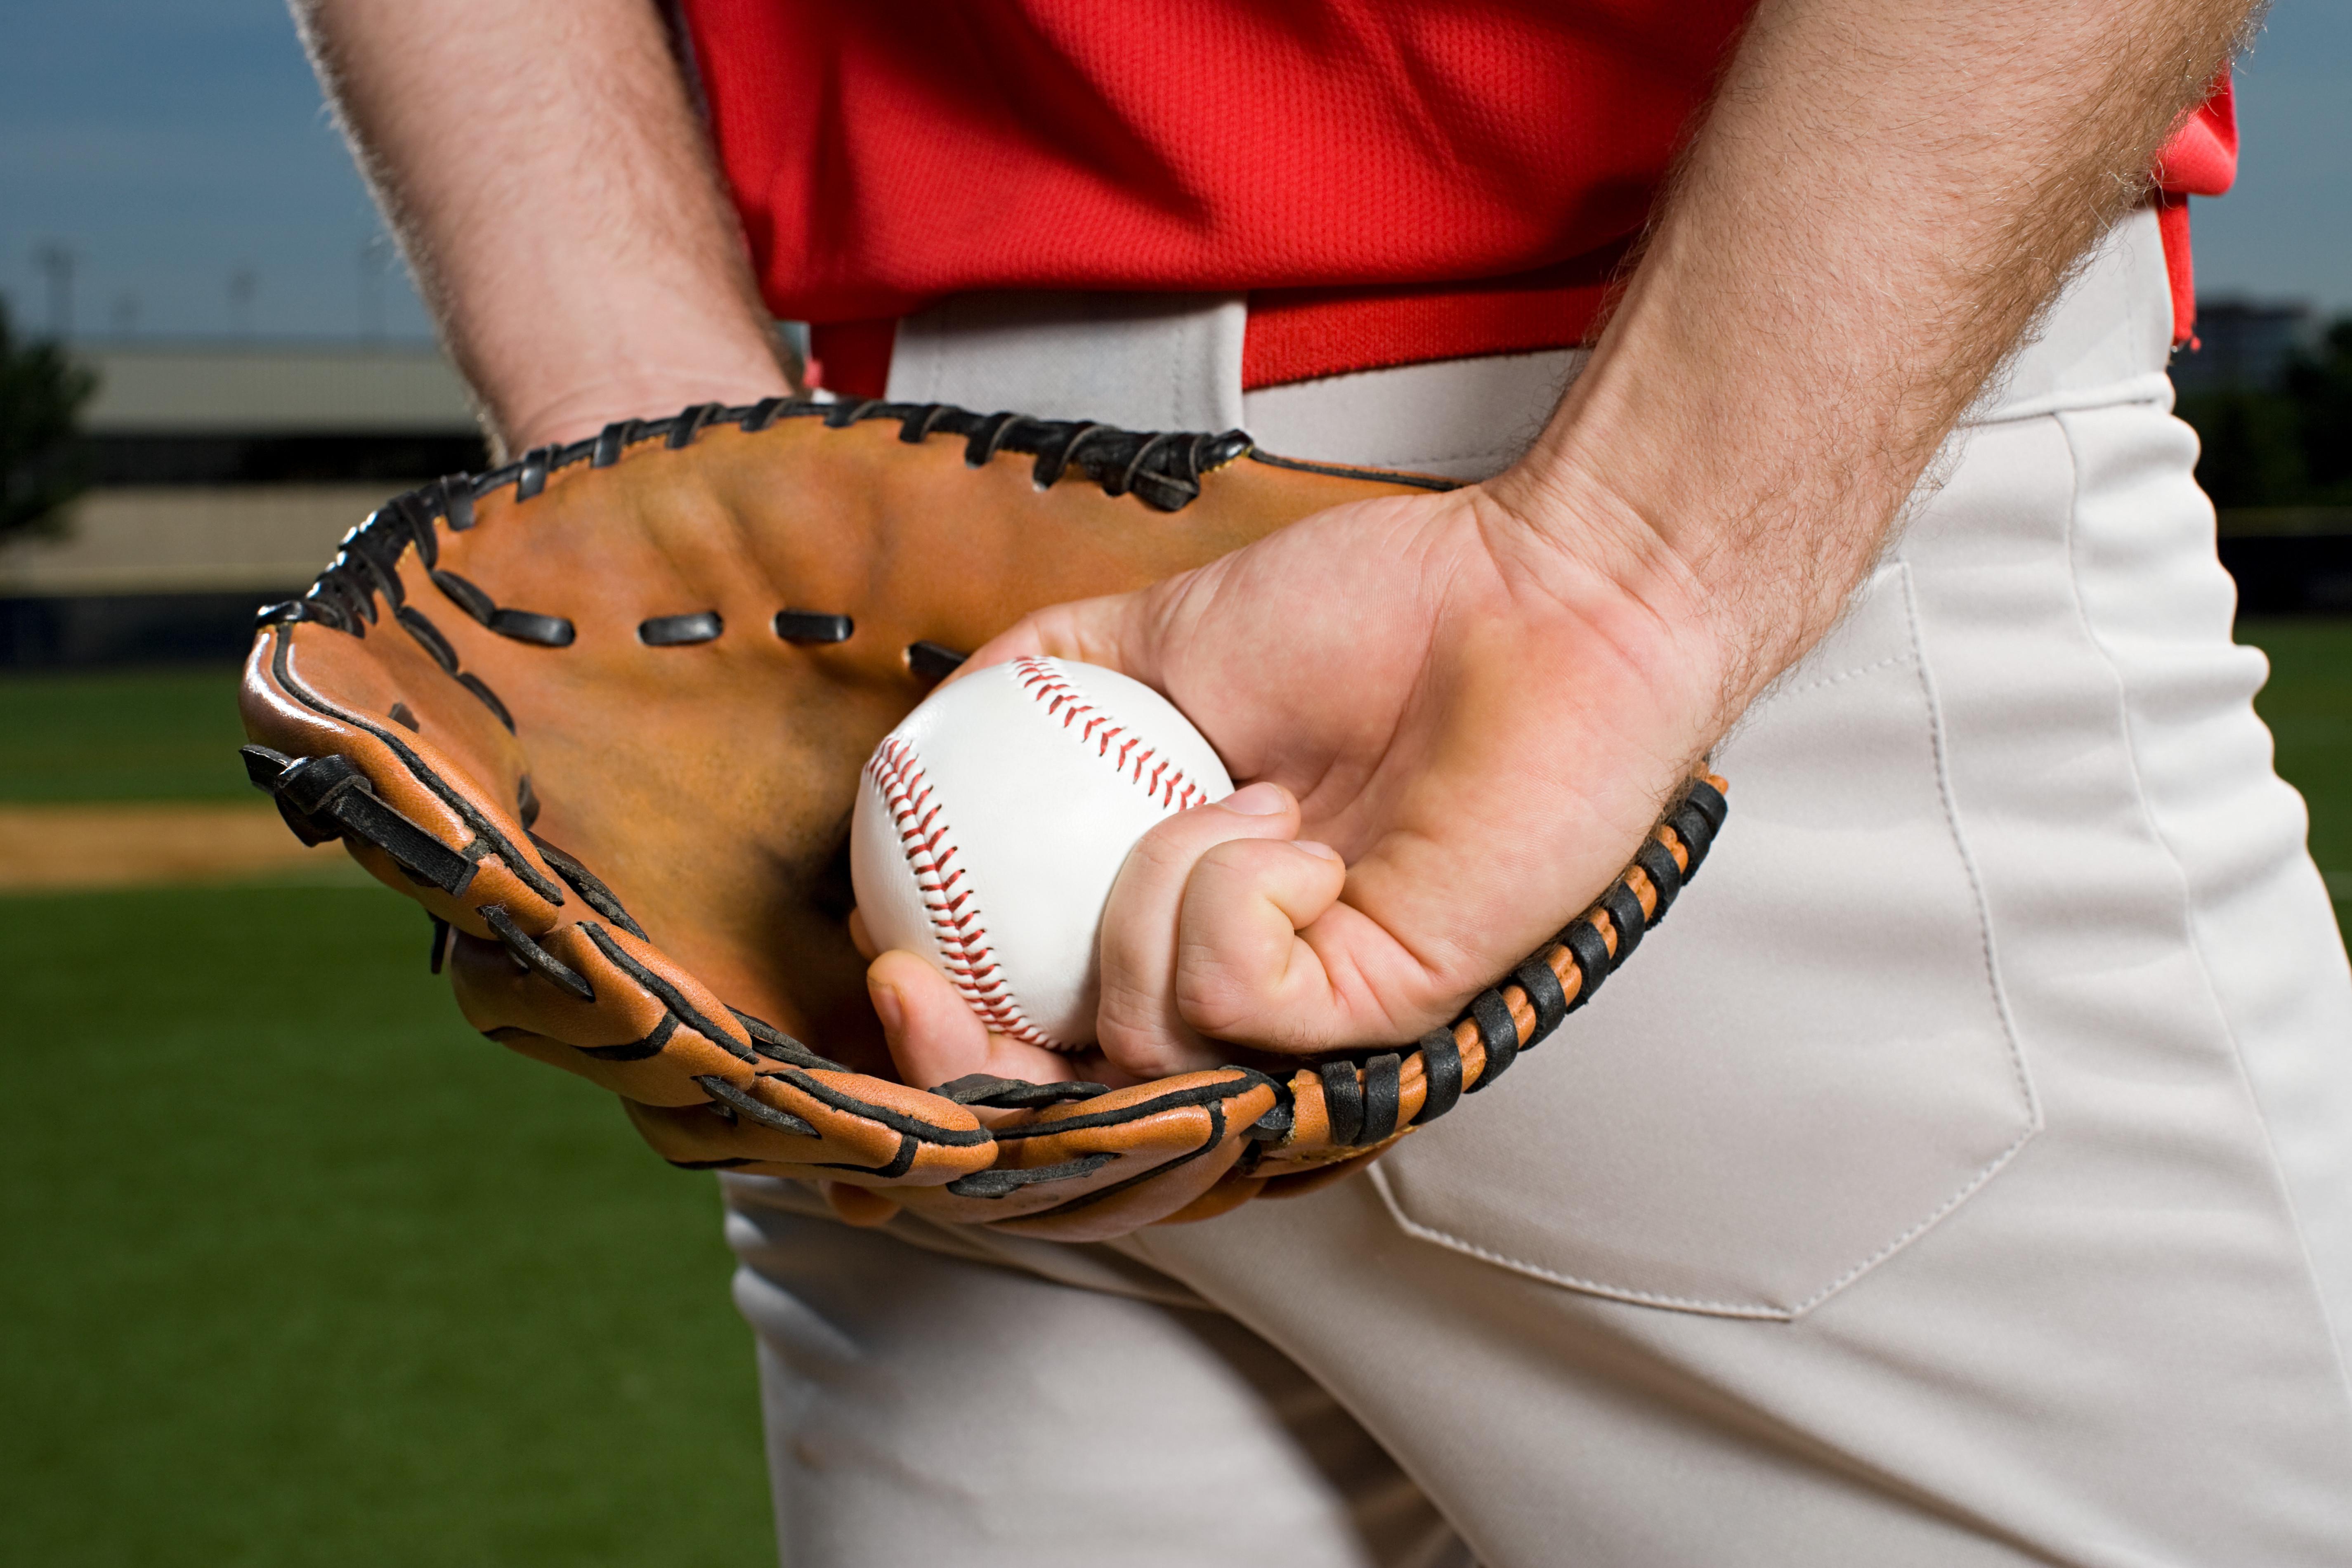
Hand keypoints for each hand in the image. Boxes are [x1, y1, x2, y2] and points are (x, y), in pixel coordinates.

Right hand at [864, 474, 1735, 1089]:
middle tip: (920, 984)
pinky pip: (1226, 995)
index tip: (890, 971)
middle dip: (970, 1088)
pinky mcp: (1381, 1021)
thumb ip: (1037, 689)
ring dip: (1139, 904)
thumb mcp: (1156, 643)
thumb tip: (923, 744)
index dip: (946, 1078)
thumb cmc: (1374, 614)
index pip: (1048, 1088)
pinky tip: (1296, 827)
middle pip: (1078, 1153)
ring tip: (1234, 794)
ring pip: (1142, 1056)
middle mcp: (1248, 1024)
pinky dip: (1224, 888)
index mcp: (1188, 959)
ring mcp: (1317, 1036)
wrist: (1527, 594)